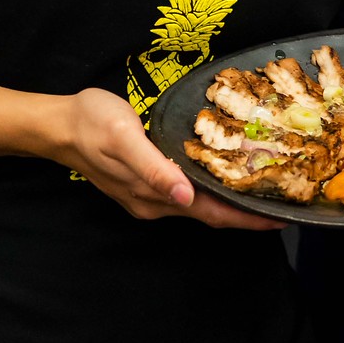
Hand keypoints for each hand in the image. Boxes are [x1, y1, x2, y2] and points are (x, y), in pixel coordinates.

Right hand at [54, 87, 280, 231]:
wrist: (59, 126)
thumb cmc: (92, 123)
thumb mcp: (124, 137)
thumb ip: (154, 168)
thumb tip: (185, 198)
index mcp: (153, 197)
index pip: (211, 214)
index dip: (247, 219)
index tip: (281, 217)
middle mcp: (154, 204)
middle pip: (210, 214)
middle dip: (246, 212)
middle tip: (284, 201)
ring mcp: (148, 196)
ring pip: (199, 205)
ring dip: (230, 202)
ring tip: (262, 189)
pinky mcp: (144, 184)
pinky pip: (186, 194)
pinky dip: (210, 189)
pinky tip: (222, 175)